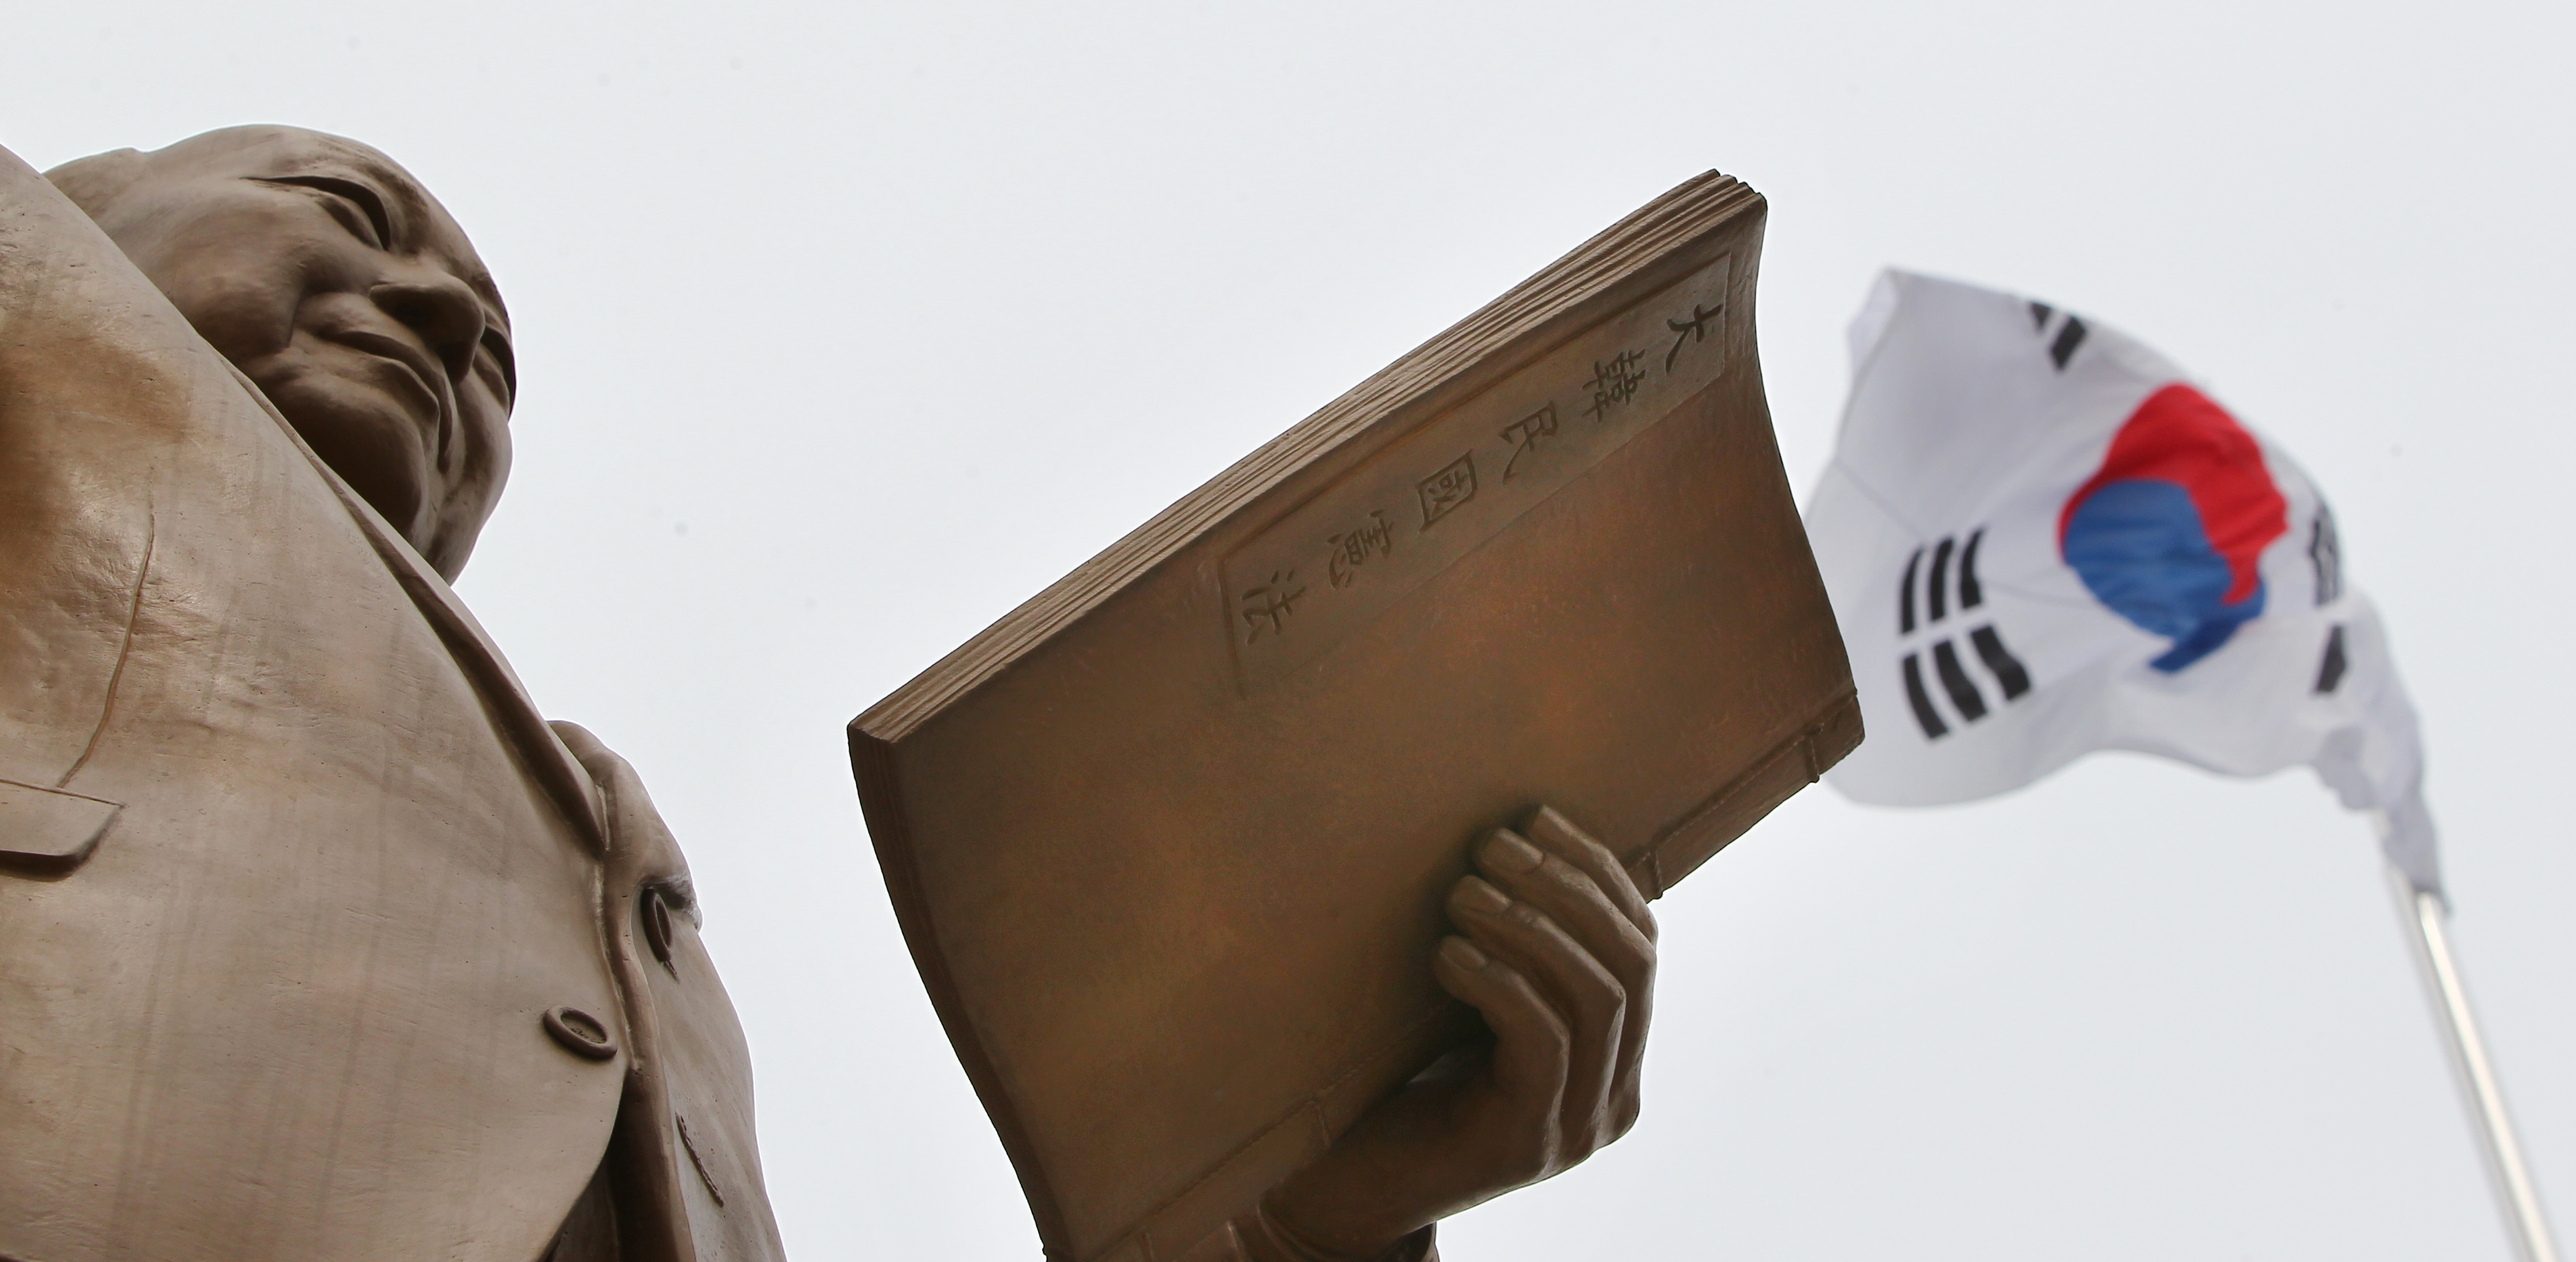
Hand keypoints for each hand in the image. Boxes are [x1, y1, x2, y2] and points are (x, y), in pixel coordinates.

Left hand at [1258, 806, 1657, 1257]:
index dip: (1597, 869)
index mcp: (1616, 1055)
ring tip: (1462, 889)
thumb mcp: (1474, 1001)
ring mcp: (1580, 1126)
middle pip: (1633, 961)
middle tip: (1491, 844)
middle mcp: (1614, 1095)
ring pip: (1596, 996)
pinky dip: (1500, 980)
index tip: (1536, 813)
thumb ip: (1518, 946)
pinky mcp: (1530, 1144)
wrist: (1346, 1183)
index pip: (1641, 941)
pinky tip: (1446, 952)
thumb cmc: (1403, 1078)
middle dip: (1565, 886)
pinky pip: (1544, 1041)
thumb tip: (1520, 826)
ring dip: (1529, 924)